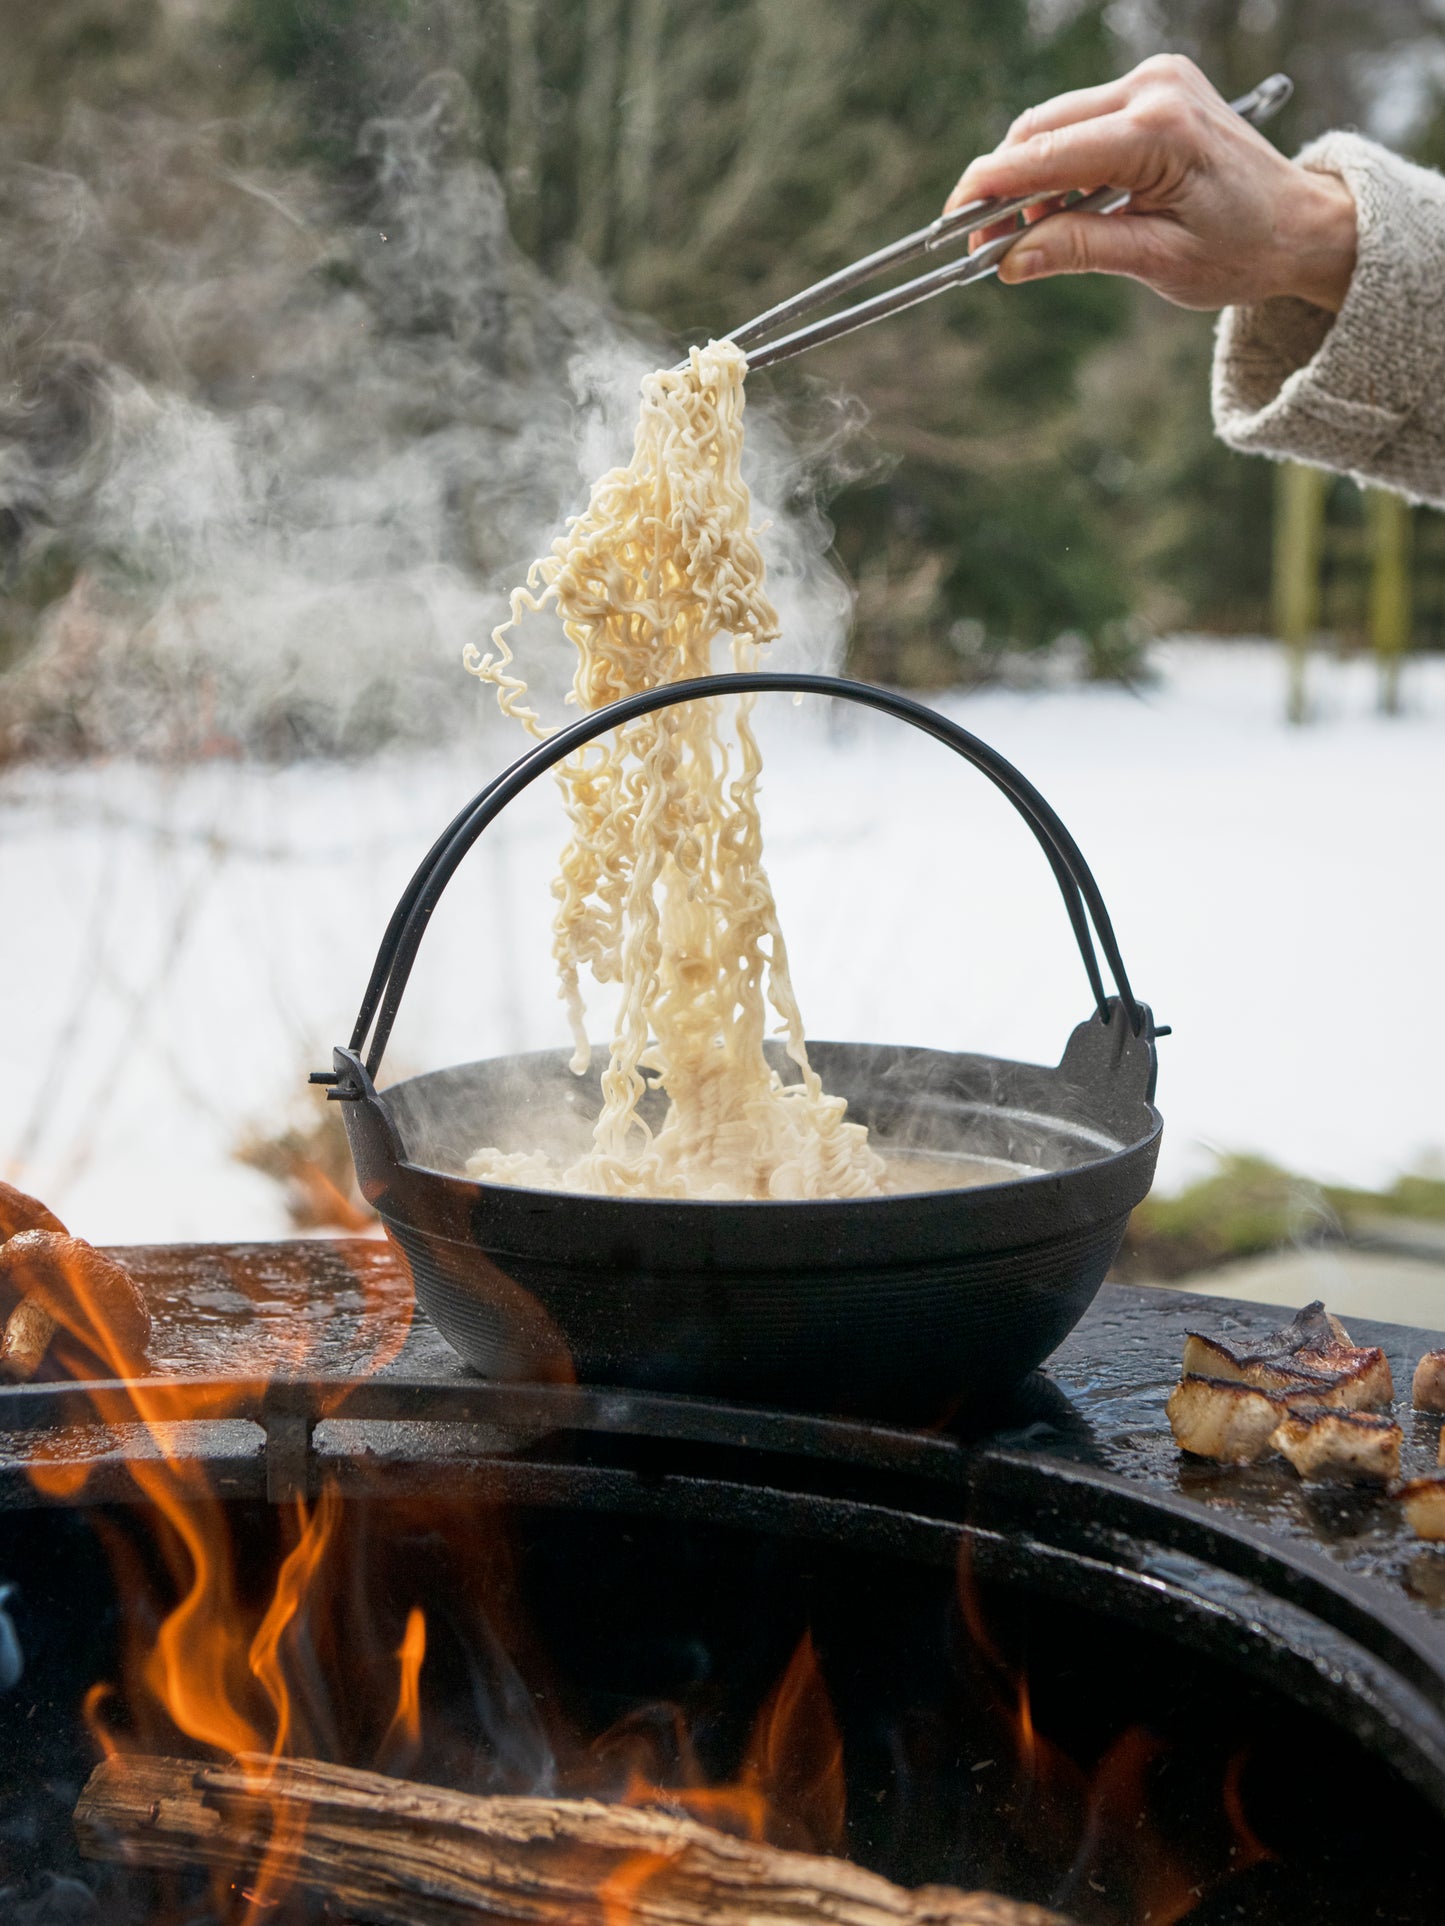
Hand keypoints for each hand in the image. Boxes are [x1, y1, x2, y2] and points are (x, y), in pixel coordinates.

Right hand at [945, 54, 1356, 312]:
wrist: (1300, 222)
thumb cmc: (1241, 249)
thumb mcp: (1157, 261)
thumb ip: (1080, 250)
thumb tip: (1009, 259)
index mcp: (1158, 130)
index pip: (1046, 154)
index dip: (989, 189)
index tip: (950, 225)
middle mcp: (1153, 87)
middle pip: (1041, 131)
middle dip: (1003, 188)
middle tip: (986, 247)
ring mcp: (1154, 79)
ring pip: (1055, 125)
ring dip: (1031, 179)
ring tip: (1033, 236)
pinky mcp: (1153, 87)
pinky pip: (1081, 123)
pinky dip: (1060, 166)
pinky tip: (1064, 209)